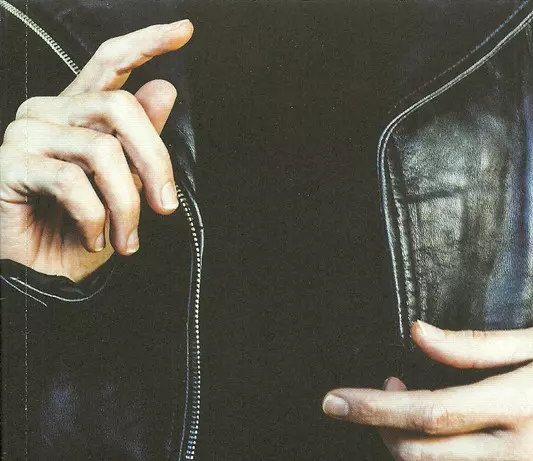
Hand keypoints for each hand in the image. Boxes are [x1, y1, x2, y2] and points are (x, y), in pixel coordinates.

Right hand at [0, 20, 193, 281]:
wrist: (38, 276)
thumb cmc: (78, 231)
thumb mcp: (123, 186)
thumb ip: (139, 139)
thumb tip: (164, 89)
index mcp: (79, 113)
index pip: (111, 62)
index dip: (148, 43)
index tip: (185, 31)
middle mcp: (50, 112)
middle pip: (122, 108)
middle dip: (156, 162)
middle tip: (165, 207)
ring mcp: (27, 134)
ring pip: (103, 149)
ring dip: (127, 204)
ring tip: (127, 239)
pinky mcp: (9, 163)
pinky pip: (72, 182)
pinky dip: (95, 219)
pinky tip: (94, 239)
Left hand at [322, 322, 532, 459]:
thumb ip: (472, 346)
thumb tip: (417, 334)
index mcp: (517, 407)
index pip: (429, 412)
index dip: (375, 408)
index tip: (335, 400)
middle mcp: (513, 452)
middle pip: (421, 453)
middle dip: (379, 425)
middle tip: (375, 391)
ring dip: (401, 439)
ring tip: (403, 401)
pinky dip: (427, 453)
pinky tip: (429, 428)